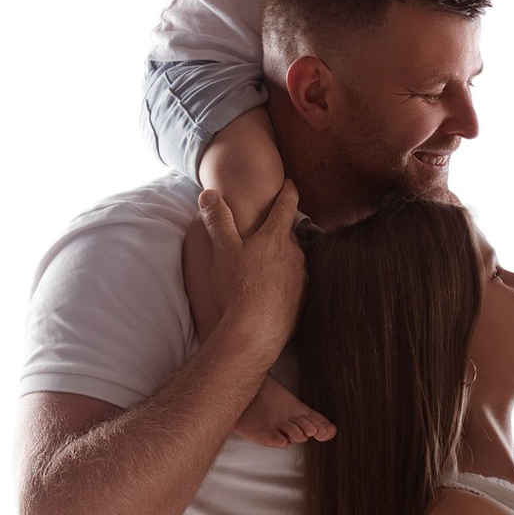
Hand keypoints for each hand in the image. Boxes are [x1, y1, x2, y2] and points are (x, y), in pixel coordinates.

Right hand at [199, 181, 305, 354]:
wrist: (255, 332)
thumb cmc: (238, 288)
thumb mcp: (223, 250)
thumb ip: (217, 220)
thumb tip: (210, 193)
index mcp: (276, 238)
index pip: (286, 205)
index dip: (288, 191)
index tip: (289, 183)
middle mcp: (294, 254)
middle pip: (288, 234)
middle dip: (278, 230)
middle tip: (266, 229)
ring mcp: (301, 277)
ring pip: (292, 259)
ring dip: (281, 257)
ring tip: (264, 265)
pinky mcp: (302, 299)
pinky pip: (294, 282)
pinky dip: (284, 281)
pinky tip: (270, 289)